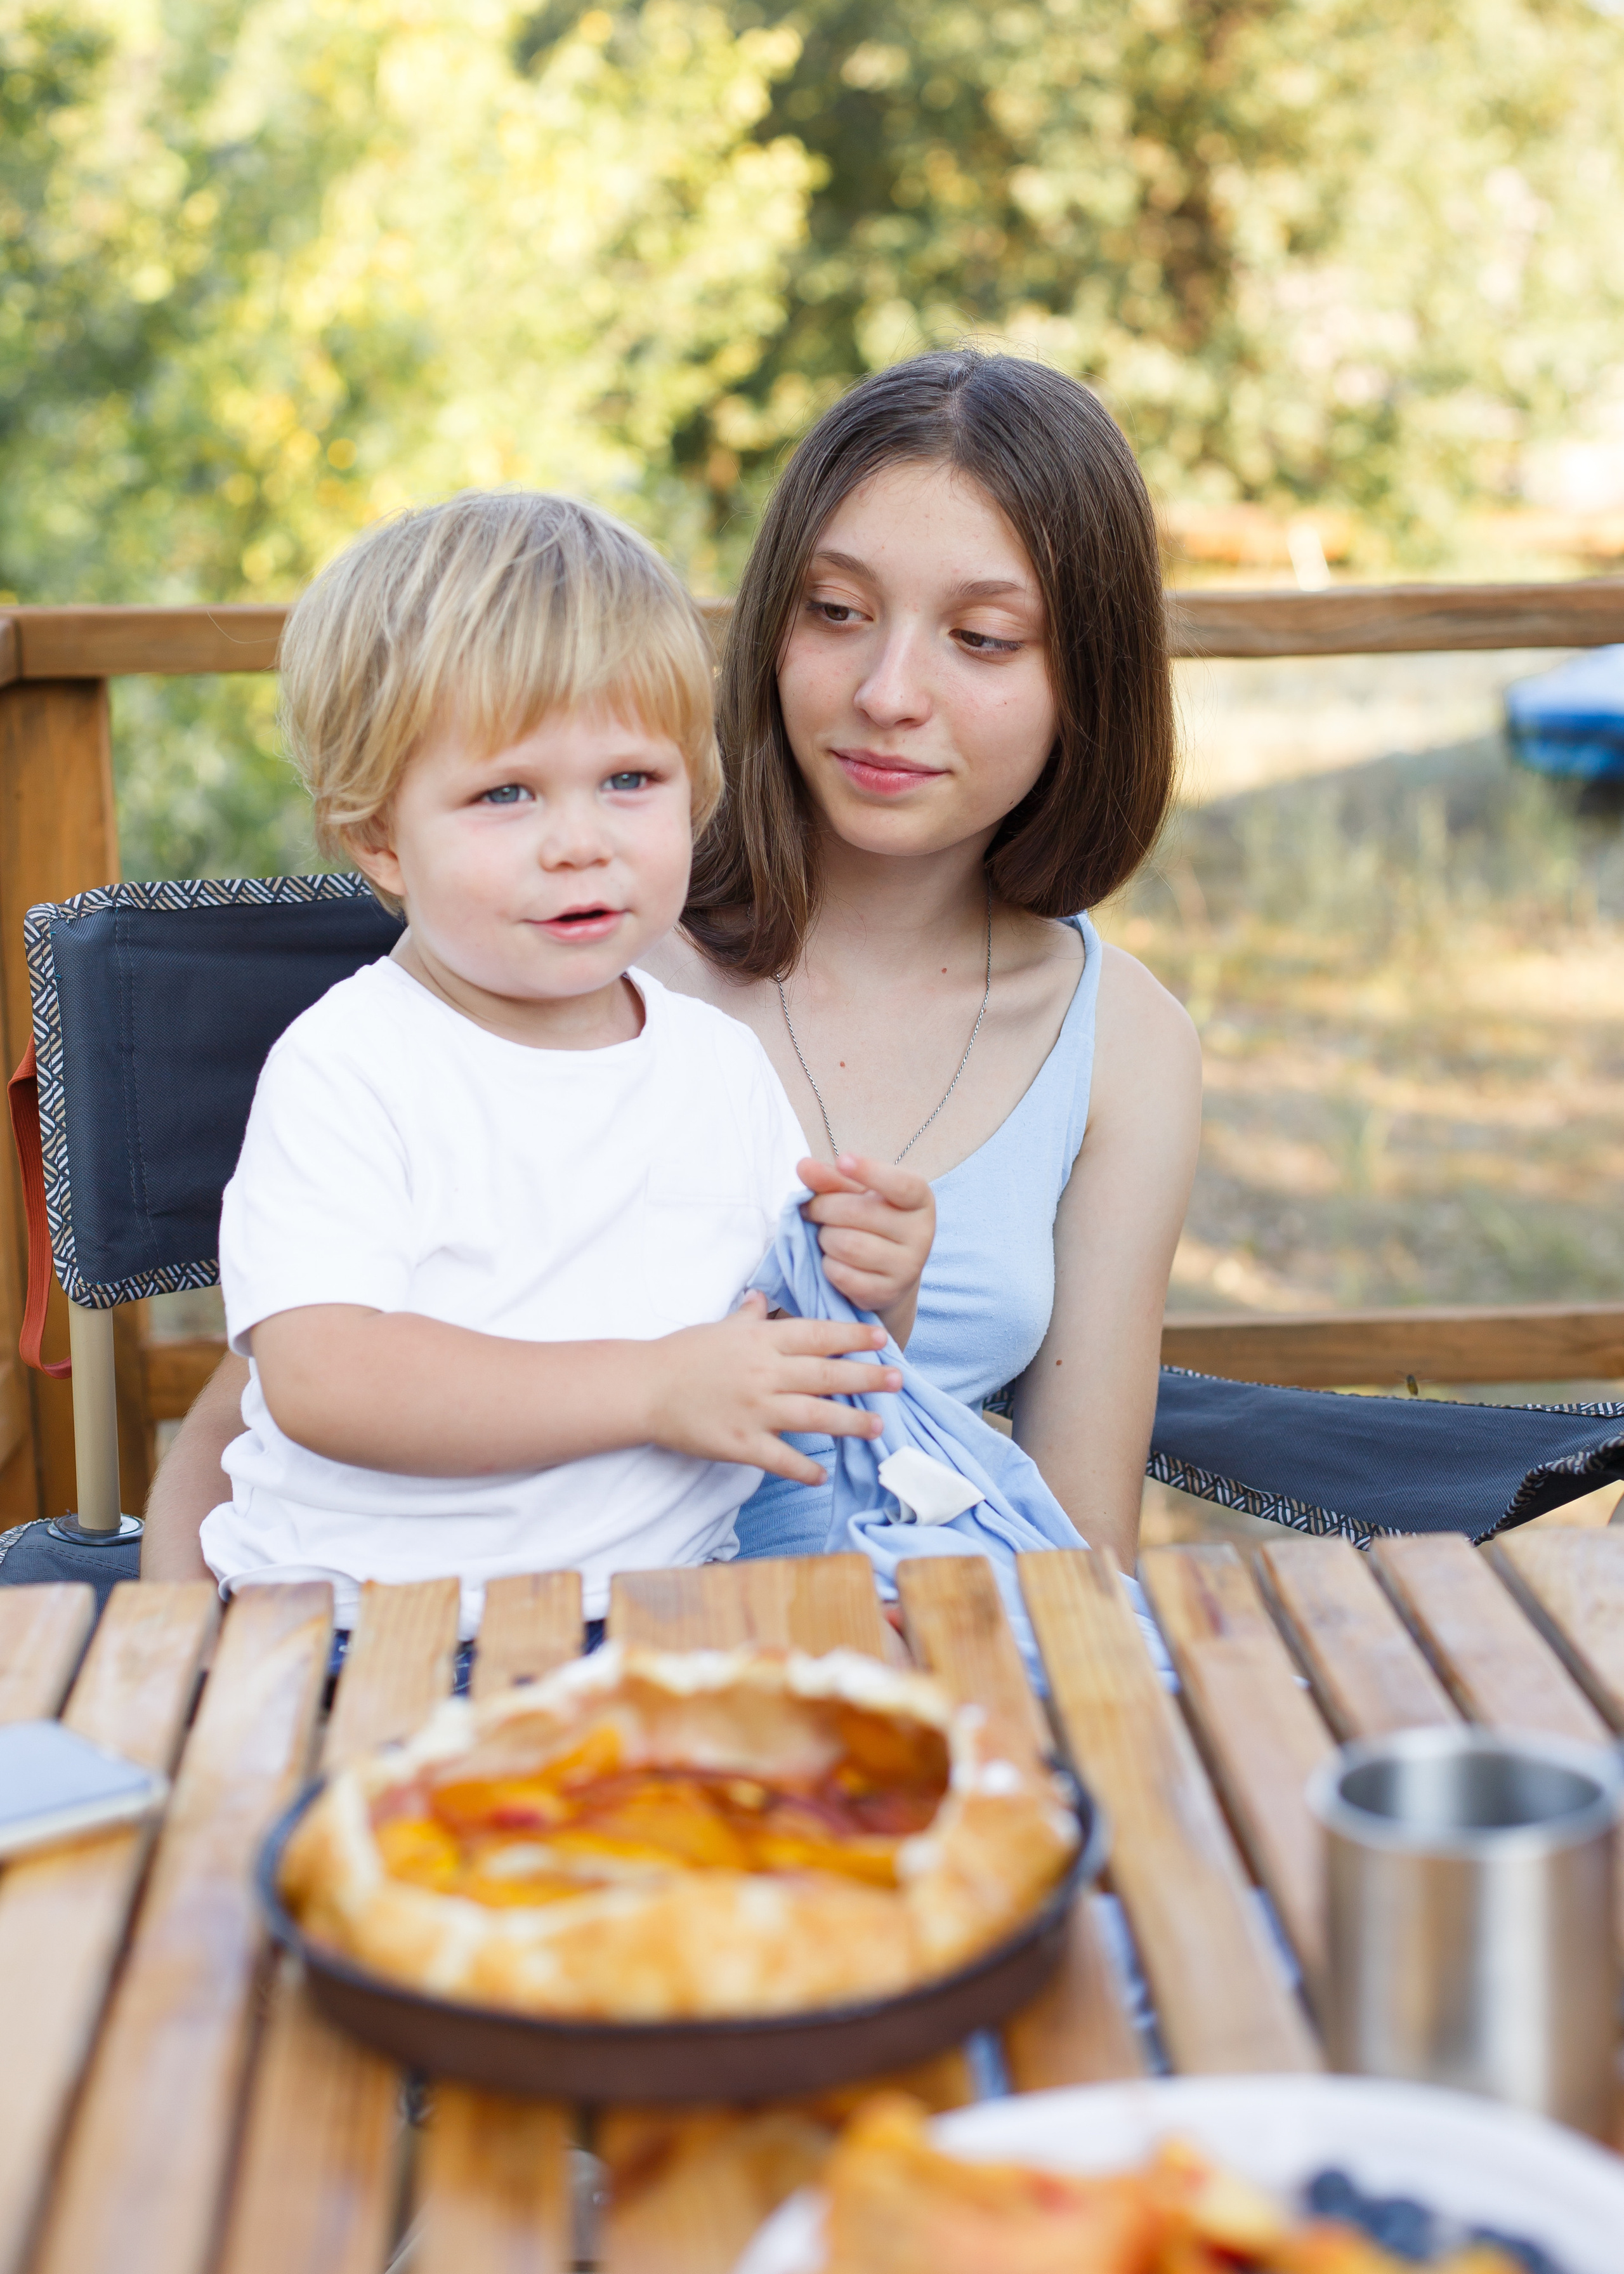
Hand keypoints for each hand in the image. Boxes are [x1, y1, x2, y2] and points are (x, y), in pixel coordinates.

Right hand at [643, 1290, 899, 1483]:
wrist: (643, 1388)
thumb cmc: (682, 1355)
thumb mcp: (720, 1327)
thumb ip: (749, 1316)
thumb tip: (763, 1298)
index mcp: (761, 1341)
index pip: (817, 1335)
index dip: (853, 1336)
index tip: (881, 1340)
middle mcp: (764, 1373)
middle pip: (827, 1374)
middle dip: (867, 1378)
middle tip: (898, 1382)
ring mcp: (754, 1410)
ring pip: (814, 1415)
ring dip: (850, 1422)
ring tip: (878, 1426)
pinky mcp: (740, 1443)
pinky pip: (780, 1458)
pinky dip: (803, 1468)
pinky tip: (823, 1475)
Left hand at [798, 1153, 934, 1347]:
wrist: (888, 1272)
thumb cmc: (870, 1222)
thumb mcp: (857, 1195)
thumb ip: (832, 1180)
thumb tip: (803, 1166)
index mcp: (920, 1199)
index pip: (900, 1184)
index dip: (870, 1172)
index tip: (842, 1160)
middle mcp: (922, 1233)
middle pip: (857, 1213)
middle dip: (823, 1209)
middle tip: (813, 1210)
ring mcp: (908, 1267)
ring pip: (847, 1245)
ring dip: (825, 1239)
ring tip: (827, 1236)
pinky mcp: (888, 1293)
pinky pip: (842, 1274)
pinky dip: (828, 1266)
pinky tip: (834, 1261)